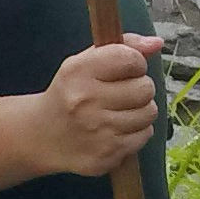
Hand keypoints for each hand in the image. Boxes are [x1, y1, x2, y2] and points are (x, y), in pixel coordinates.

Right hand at [38, 32, 162, 175]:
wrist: (42, 136)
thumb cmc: (70, 93)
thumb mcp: (85, 62)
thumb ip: (123, 46)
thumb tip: (157, 43)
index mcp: (78, 72)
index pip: (130, 59)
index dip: (136, 63)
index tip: (126, 69)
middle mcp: (86, 102)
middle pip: (145, 88)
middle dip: (140, 88)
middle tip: (122, 93)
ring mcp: (97, 131)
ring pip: (149, 113)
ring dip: (140, 111)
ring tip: (119, 111)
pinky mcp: (106, 155)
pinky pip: (144, 136)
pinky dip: (137, 132)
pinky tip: (116, 129)